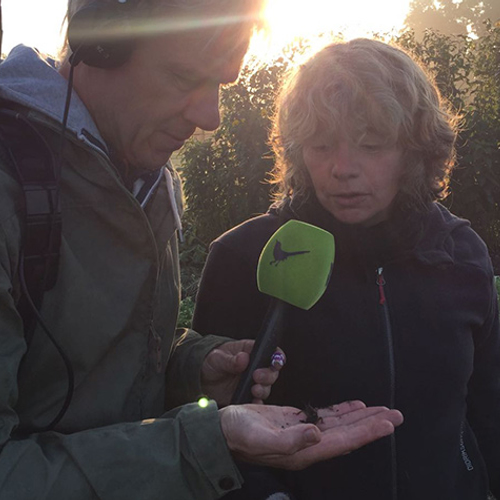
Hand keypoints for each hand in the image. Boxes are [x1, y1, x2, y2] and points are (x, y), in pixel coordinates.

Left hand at [201, 340, 283, 405]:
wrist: (199, 378)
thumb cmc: (210, 361)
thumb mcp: (217, 358)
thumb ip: (230, 359)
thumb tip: (243, 358)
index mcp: (250, 352)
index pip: (270, 352)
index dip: (277, 357)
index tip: (274, 362)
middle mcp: (254, 367)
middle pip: (272, 371)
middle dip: (268, 375)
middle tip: (257, 377)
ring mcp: (251, 382)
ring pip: (266, 387)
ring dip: (263, 389)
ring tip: (253, 389)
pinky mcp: (246, 395)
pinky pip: (256, 401)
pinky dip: (257, 403)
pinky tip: (253, 402)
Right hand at [219, 400, 403, 469]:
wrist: (221, 431)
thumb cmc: (237, 435)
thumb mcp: (259, 437)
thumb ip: (288, 440)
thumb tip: (316, 434)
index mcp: (303, 451)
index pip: (342, 442)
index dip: (366, 433)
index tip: (387, 423)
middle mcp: (308, 444)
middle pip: (347, 434)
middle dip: (372, 424)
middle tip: (395, 415)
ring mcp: (302, 433)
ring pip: (340, 425)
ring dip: (361, 417)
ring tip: (381, 411)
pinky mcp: (295, 421)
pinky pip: (325, 416)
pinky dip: (342, 411)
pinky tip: (353, 407)